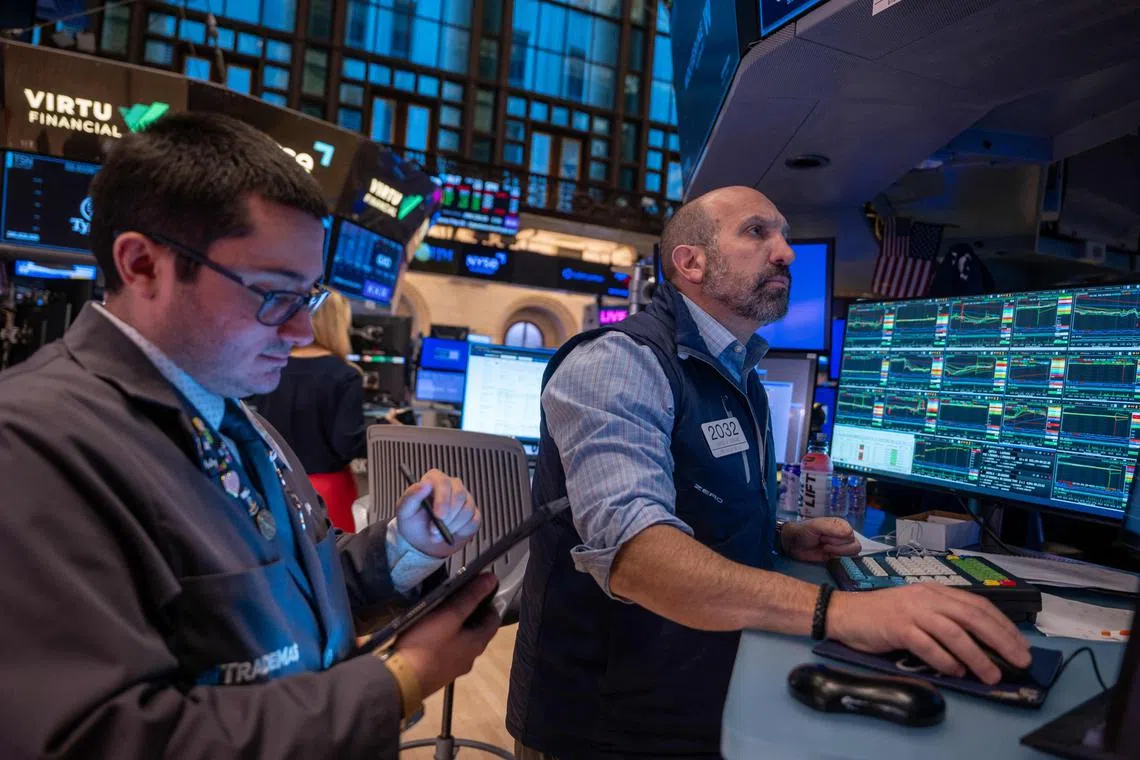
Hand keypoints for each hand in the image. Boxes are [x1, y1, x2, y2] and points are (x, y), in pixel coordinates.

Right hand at [394, 572, 500, 696]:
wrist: (398, 680)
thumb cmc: (426, 645)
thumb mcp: (449, 615)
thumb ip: (470, 597)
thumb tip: (493, 579)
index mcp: (477, 644)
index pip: (494, 619)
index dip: (488, 601)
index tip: (474, 588)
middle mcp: (470, 659)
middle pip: (478, 631)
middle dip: (471, 613)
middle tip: (454, 597)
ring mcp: (453, 668)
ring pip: (461, 642)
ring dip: (456, 627)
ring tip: (440, 611)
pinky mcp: (437, 673)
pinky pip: (447, 651)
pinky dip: (444, 639)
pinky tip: (429, 632)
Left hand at [395, 469, 479, 557]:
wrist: (422, 541)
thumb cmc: (413, 522)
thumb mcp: (404, 511)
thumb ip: (411, 495)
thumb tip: (424, 484)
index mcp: (434, 480)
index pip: (443, 482)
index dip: (442, 499)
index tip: (438, 515)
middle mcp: (452, 486)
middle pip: (459, 494)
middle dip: (448, 516)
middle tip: (435, 530)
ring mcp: (465, 499)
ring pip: (467, 510)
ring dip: (451, 526)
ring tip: (437, 534)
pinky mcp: (473, 513)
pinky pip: (473, 521)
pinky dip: (461, 531)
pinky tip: (450, 533)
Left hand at [781, 518, 859, 561]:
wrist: (793, 544)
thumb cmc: (803, 531)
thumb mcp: (815, 525)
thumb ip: (832, 527)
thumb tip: (850, 533)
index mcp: (840, 524)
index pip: (850, 534)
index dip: (838, 538)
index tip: (823, 537)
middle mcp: (844, 534)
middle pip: (853, 544)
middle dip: (836, 545)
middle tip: (822, 541)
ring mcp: (842, 545)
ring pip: (853, 552)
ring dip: (837, 551)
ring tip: (824, 547)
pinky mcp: (838, 555)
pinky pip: (848, 558)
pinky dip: (838, 557)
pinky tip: (826, 553)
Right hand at [827, 583, 1031, 684]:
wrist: (845, 613)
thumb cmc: (882, 615)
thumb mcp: (918, 609)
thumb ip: (944, 620)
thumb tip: (979, 645)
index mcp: (935, 592)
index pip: (978, 605)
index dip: (1003, 625)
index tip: (1021, 645)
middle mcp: (927, 598)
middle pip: (972, 617)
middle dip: (1001, 639)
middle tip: (1019, 661)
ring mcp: (912, 612)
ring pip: (954, 632)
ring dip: (977, 656)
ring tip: (991, 675)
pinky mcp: (897, 627)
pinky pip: (927, 645)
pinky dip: (945, 660)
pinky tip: (956, 672)